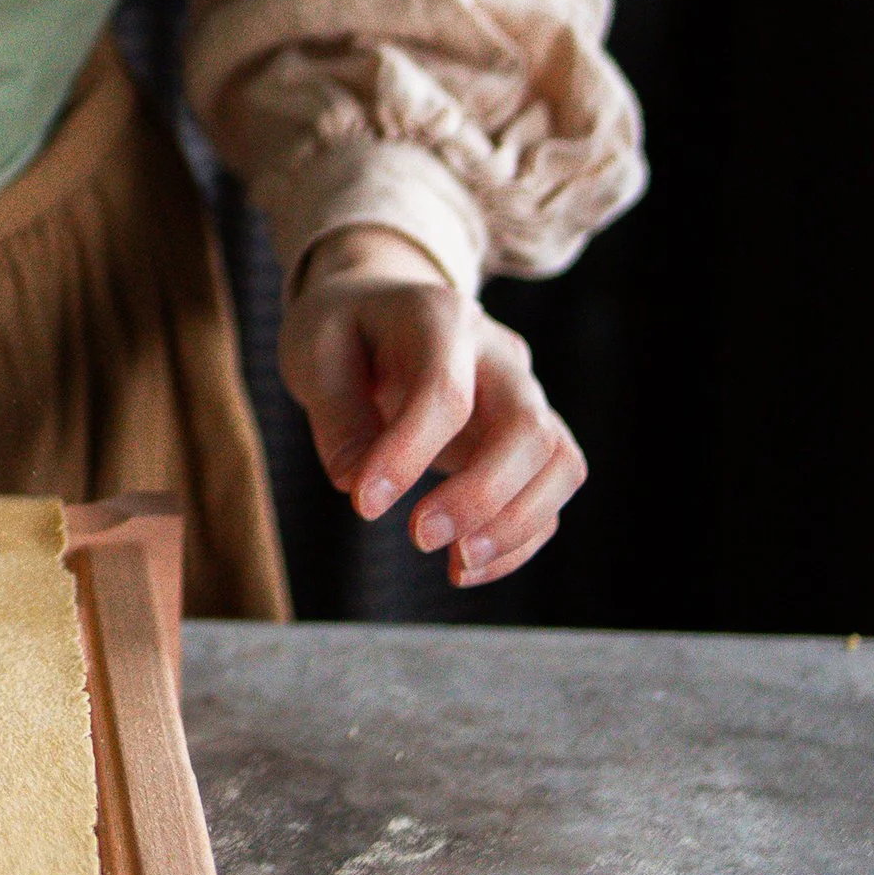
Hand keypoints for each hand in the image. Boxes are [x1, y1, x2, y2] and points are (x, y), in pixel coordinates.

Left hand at [279, 228, 584, 589]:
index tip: (363, 504)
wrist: (382, 308)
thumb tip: (358, 482)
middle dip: (481, 495)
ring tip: (455, 566)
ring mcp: (524, 394)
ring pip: (559, 462)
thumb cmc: (346, 329)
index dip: (409, 454)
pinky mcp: (528, 438)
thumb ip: (336, 415)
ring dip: (516, 525)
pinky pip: (549, 492)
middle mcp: (498, 354)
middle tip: (419, 537)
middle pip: (527, 427)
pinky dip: (519, 539)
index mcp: (440, 318)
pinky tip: (465, 566)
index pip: (445, 391)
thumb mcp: (315, 352)